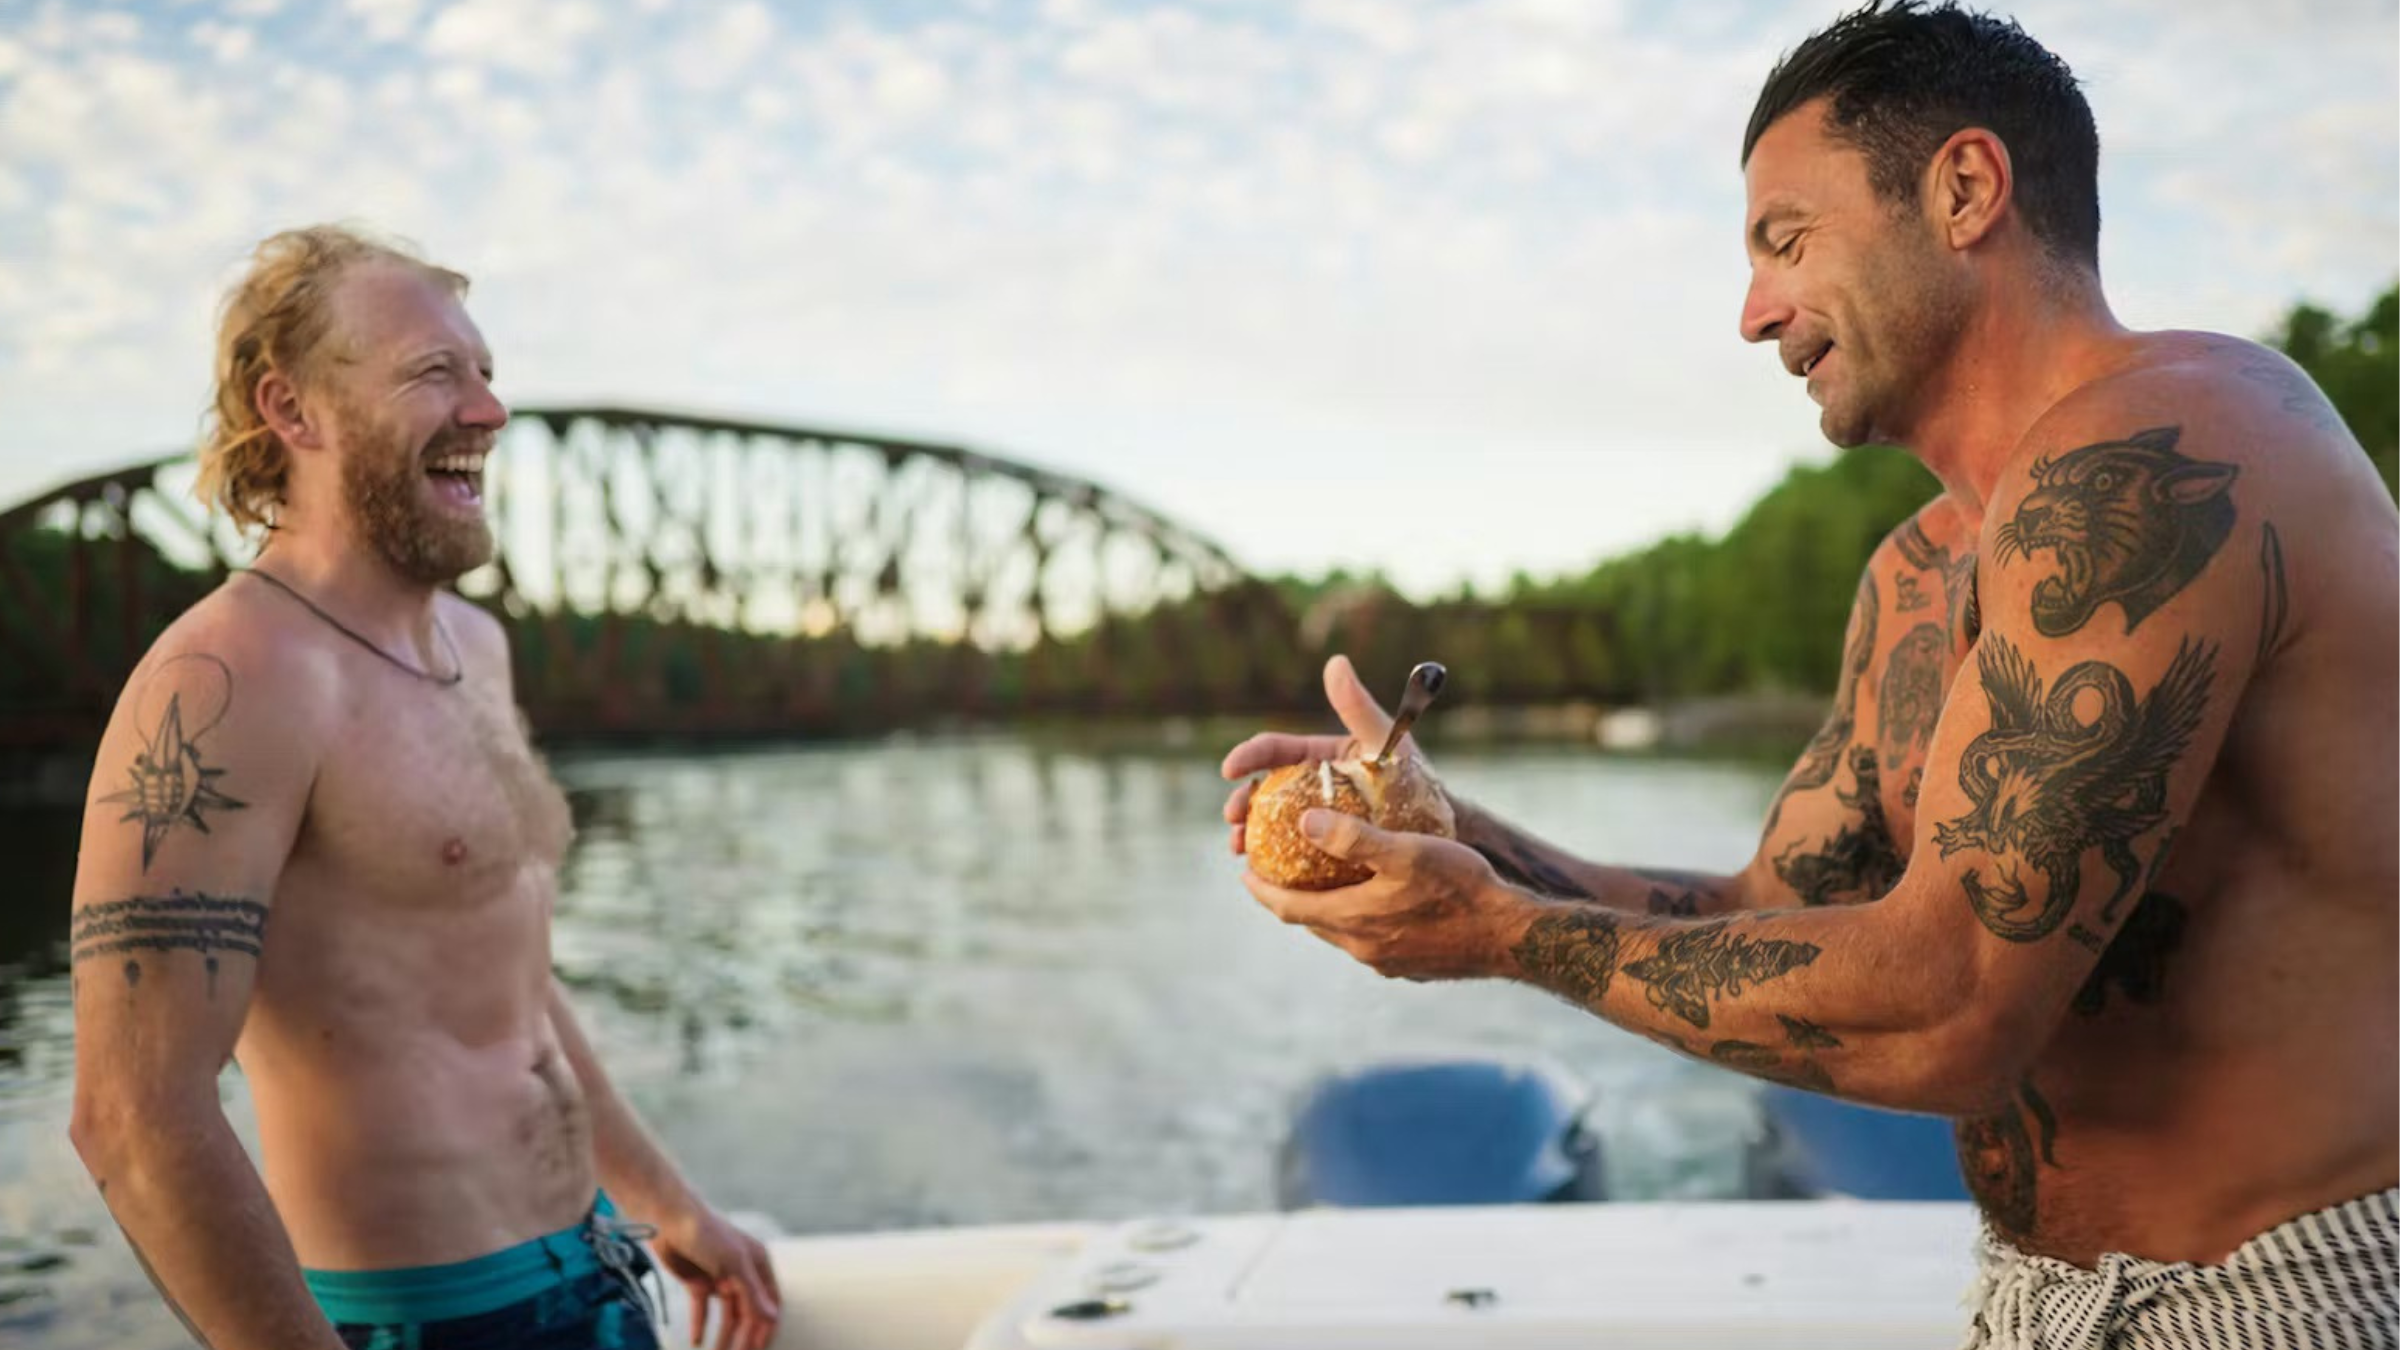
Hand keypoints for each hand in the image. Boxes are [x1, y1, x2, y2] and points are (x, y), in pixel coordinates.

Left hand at [654, 1205, 780, 1349]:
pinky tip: (697, 1341)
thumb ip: (752, 1293)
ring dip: (724, 1336)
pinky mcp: (698, 1282)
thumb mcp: (734, 1264)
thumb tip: (771, 1317)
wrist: (668, 1218)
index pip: (769, 1303)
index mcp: (758, 1265)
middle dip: (744, 1337)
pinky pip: (702, 1309)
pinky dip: (701, 1324)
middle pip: (748, 1313)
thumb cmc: (707, 1233)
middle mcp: (742, 1273)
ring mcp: (720, 1278)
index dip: (766, 1328)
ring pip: (727, 1315)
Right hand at [1220, 655, 1437, 854]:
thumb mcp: (1386, 740)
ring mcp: (1315, 817)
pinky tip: (1263, 874)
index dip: (1248, 755)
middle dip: (1240, 801)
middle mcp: (1311, 785)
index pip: (1275, 750)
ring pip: (1270, 823)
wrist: (1438, 828)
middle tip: (1232, 818)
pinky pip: (1288, 853)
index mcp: (1319, 755)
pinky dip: (1271, 860)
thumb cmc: (1414, 778)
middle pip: (1263, 789)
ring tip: (1239, 848)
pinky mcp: (1321, 847)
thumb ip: (1359, 706)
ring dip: (1248, 833)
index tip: (1229, 768)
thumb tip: (1336, 662)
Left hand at [1239, 807, 1527, 980]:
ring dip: (1325, 911)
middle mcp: (1364, 949)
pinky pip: (1371, 943)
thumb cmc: (1461, 886)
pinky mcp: (1412, 967)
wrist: (1511, 936)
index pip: (1289, 908)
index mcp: (1353, 921)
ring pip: (1342, 935)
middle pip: (1312, 922)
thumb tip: (1304, 820)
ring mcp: (1388, 963)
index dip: (1262, 890)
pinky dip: (1358, 922)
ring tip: (1322, 886)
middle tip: (1277, 875)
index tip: (1243, 873)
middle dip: (1290, 899)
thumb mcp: (1405, 850)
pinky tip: (1374, 905)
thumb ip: (1352, 837)